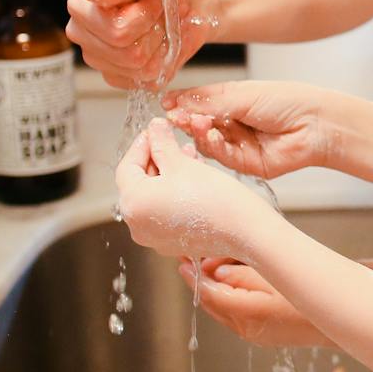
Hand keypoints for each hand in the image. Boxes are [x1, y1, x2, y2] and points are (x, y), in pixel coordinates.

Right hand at [66, 0, 217, 88]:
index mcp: (81, 7)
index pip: (118, 31)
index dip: (148, 14)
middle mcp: (83, 36)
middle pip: (130, 53)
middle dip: (158, 29)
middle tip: (169, 6)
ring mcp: (99, 60)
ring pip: (142, 68)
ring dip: (166, 43)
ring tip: (169, 20)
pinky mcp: (119, 77)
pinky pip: (150, 80)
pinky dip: (168, 59)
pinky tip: (168, 38)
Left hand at [115, 121, 273, 258]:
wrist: (245, 230)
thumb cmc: (215, 198)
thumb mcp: (183, 163)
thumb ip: (162, 143)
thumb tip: (154, 129)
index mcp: (134, 204)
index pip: (127, 167)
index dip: (141, 145)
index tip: (154, 131)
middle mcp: (137, 225)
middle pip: (138, 184)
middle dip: (156, 160)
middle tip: (172, 142)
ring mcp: (154, 237)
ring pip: (153, 197)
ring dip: (167, 176)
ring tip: (188, 159)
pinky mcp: (171, 242)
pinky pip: (164, 212)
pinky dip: (173, 194)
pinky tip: (192, 180)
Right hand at [163, 80, 345, 178]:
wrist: (315, 124)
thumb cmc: (286, 101)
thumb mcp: (243, 94)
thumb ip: (208, 101)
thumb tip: (175, 100)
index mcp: (232, 102)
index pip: (199, 103)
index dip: (182, 104)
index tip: (165, 104)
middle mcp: (232, 124)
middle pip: (199, 124)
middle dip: (186, 120)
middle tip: (174, 116)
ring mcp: (238, 145)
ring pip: (206, 143)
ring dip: (198, 133)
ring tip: (195, 123)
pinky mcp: (245, 164)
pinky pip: (221, 157)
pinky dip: (212, 147)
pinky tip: (211, 137)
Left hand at [183, 257, 330, 347]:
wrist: (338, 323)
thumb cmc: (311, 298)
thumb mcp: (276, 278)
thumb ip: (243, 274)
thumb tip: (216, 272)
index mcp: (247, 314)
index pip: (210, 294)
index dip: (193, 276)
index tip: (182, 260)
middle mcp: (245, 328)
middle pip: (213, 303)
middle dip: (201, 281)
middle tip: (192, 259)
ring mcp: (253, 334)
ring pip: (223, 309)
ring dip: (215, 289)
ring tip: (210, 267)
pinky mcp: (262, 335)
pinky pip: (236, 315)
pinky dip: (229, 298)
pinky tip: (232, 283)